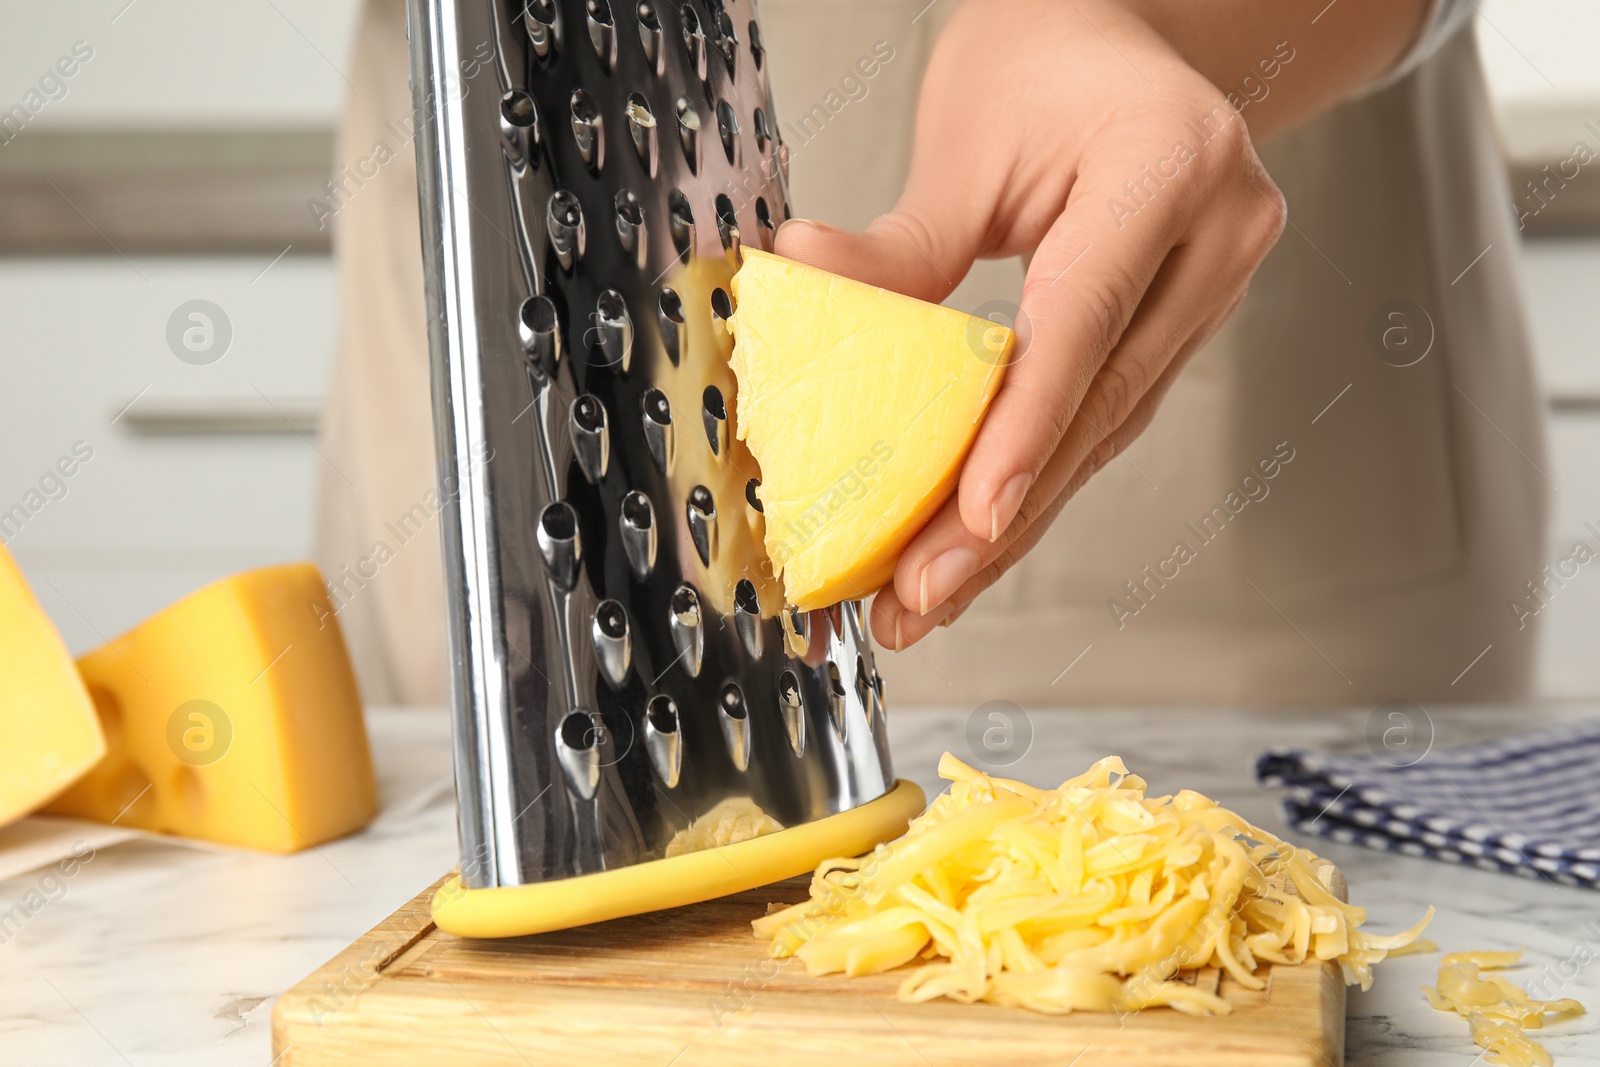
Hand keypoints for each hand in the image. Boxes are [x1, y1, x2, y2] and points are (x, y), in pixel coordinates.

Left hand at [776, 0, 1285, 649]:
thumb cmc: (1046, 64)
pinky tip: (979, 539)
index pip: (1087, 315)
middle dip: (1004, 513)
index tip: (974, 517)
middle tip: (921, 593)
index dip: (1027, 426)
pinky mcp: (1184, 323)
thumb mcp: (965, 137)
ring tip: (932, 593)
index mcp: (1168, 161)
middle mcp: (1216, 232)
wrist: (1123, 44)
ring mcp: (1214, 283)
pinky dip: (1036, 477)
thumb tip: (802, 281)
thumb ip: (899, 239)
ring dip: (1016, 520)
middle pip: (1101, 401)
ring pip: (1107, 428)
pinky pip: (1106, 414)